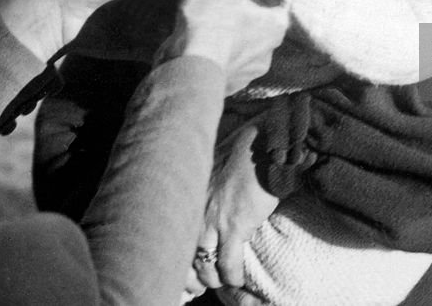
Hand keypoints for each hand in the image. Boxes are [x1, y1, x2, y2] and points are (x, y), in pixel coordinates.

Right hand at [167, 0, 288, 93]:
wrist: (188, 71)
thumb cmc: (209, 23)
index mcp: (275, 23)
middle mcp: (269, 49)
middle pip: (258, 19)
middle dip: (240, 7)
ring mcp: (251, 69)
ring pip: (242, 42)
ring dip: (228, 31)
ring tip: (207, 19)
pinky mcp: (232, 82)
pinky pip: (226, 59)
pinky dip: (216, 50)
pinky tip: (201, 40)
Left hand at [186, 125, 278, 293]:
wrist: (263, 145)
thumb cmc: (240, 154)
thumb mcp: (210, 170)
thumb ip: (202, 191)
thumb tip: (203, 208)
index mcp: (185, 198)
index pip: (168, 240)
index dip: (176, 263)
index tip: (184, 274)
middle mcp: (192, 211)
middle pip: (182, 259)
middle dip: (192, 278)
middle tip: (201, 285)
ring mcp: (212, 220)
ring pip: (204, 266)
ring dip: (214, 278)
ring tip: (222, 280)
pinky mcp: (235, 226)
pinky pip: (228, 264)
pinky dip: (233, 276)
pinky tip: (238, 279)